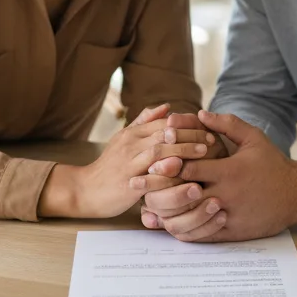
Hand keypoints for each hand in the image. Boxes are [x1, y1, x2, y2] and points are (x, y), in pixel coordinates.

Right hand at [48, 104, 213, 218]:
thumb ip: (144, 122)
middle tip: (211, 139)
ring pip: (159, 152)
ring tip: (204, 153)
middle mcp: (130, 144)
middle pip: (165, 133)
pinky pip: (152, 178)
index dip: (186, 123)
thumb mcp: (124, 140)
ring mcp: (128, 164)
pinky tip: (188, 178)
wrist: (85, 190)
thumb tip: (166, 107)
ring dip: (184, 151)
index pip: (164, 122)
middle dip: (190, 135)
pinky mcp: (128, 184)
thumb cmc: (109, 167)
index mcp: (132, 133)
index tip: (207, 127)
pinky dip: (171, 176)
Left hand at [163, 110, 296, 241]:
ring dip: (167, 214)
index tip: (153, 162)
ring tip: (151, 207)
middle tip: (140, 185)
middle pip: (182, 195)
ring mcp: (228, 216)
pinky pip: (201, 236)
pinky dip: (183, 230)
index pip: (188, 168)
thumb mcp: (253, 138)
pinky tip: (170, 223)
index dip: (168, 165)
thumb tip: (200, 113)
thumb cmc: (273, 164)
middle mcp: (226, 194)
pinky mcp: (232, 232)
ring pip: (188, 220)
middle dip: (160, 190)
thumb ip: (226, 124)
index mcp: (229, 171)